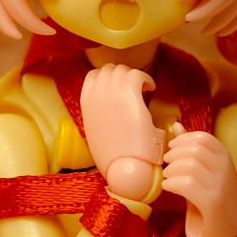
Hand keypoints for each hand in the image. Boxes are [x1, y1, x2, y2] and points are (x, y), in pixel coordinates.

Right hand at [80, 63, 163, 200]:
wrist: (124, 166)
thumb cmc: (113, 156)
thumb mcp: (96, 131)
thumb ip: (98, 116)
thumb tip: (107, 112)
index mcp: (86, 102)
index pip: (94, 75)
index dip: (108, 78)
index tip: (119, 86)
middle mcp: (97, 93)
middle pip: (110, 69)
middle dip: (122, 75)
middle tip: (134, 86)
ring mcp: (112, 92)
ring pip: (123, 70)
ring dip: (133, 76)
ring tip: (143, 87)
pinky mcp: (129, 94)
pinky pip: (138, 74)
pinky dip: (146, 79)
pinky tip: (151, 88)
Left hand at [161, 125, 236, 236]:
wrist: (227, 231)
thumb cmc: (212, 198)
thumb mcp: (203, 170)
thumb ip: (191, 149)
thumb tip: (176, 125)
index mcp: (225, 157)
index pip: (202, 137)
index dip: (182, 140)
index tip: (172, 148)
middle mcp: (226, 168)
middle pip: (193, 150)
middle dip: (174, 156)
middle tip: (167, 166)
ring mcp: (220, 185)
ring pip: (189, 166)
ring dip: (171, 172)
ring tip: (168, 178)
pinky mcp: (212, 202)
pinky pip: (186, 185)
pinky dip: (171, 184)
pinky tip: (169, 188)